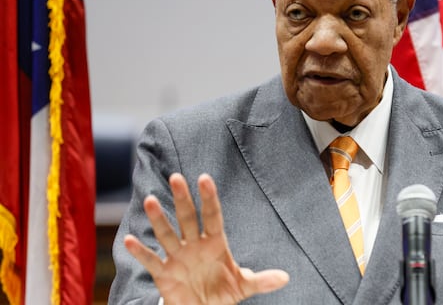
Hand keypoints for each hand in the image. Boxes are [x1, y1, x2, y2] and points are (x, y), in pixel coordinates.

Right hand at [124, 173, 288, 303]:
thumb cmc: (222, 293)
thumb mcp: (243, 286)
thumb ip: (261, 280)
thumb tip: (285, 278)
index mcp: (215, 243)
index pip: (213, 216)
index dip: (209, 198)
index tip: (205, 178)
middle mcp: (194, 245)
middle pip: (188, 219)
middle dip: (183, 199)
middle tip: (177, 177)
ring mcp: (178, 258)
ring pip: (167, 235)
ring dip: (159, 219)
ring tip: (151, 200)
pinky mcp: (164, 274)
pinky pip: (151, 261)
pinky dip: (140, 252)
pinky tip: (128, 240)